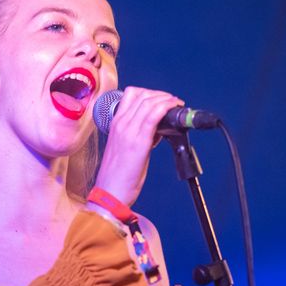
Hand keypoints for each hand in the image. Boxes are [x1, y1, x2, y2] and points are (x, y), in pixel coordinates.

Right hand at [94, 86, 183, 205]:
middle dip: (161, 95)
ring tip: (175, 105)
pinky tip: (173, 109)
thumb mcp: (124, 148)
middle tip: (172, 102)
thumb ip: (137, 135)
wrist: (110, 192)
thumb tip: (156, 130)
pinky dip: (166, 107)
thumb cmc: (117, 175)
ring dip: (166, 99)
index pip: (131, 94)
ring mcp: (128, 130)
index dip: (150, 93)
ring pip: (149, 101)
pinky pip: (154, 114)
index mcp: (114, 123)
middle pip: (142, 94)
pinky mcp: (139, 140)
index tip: (161, 100)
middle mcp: (120, 123)